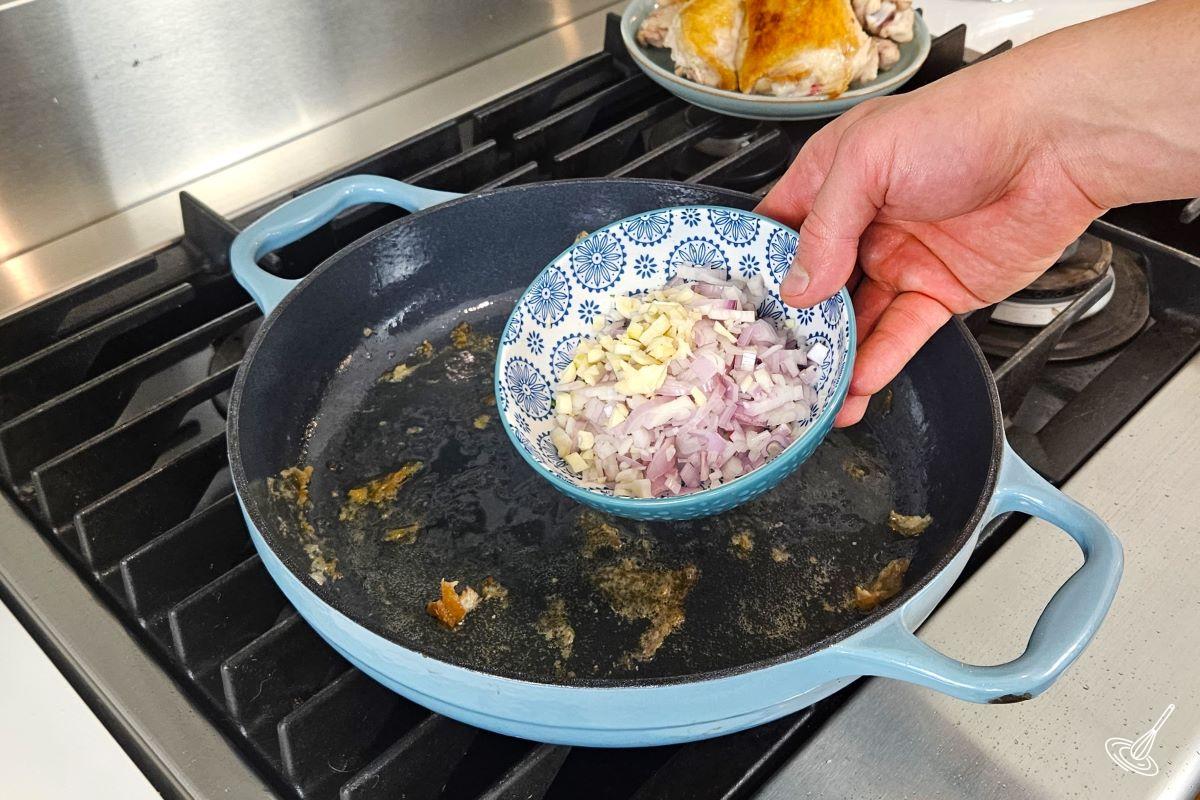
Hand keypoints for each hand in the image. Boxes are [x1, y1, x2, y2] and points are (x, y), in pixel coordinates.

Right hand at [756, 68, 1104, 425]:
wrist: (1055, 146)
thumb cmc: (965, 125)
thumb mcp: (869, 160)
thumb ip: (825, 227)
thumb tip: (797, 287)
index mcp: (834, 179)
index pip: (777, 230)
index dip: (755, 269)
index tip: (734, 310)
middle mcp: (862, 222)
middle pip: (812, 286)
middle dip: (792, 325)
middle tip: (770, 364)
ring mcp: (899, 259)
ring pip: (854, 319)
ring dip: (834, 356)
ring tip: (813, 390)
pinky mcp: (939, 291)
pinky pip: (901, 334)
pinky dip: (879, 360)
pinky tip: (859, 383)